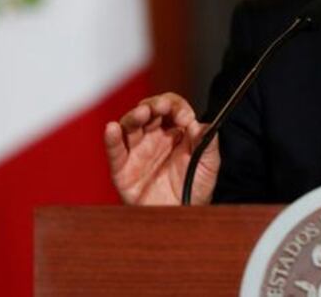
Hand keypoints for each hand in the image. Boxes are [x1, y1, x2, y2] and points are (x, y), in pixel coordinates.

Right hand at [103, 93, 220, 204]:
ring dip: (134, 116)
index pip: (172, 108)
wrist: (182, 215)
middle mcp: (154, 137)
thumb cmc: (195, 189)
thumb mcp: (209, 164)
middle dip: (154, 105)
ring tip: (142, 113)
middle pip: (149, 111)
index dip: (176, 107)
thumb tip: (200, 124)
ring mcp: (138, 151)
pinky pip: (115, 151)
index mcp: (175, 131)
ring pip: (130, 125)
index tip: (185, 116)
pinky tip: (112, 129)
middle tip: (161, 106)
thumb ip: (208, 143)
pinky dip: (111, 138)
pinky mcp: (123, 168)